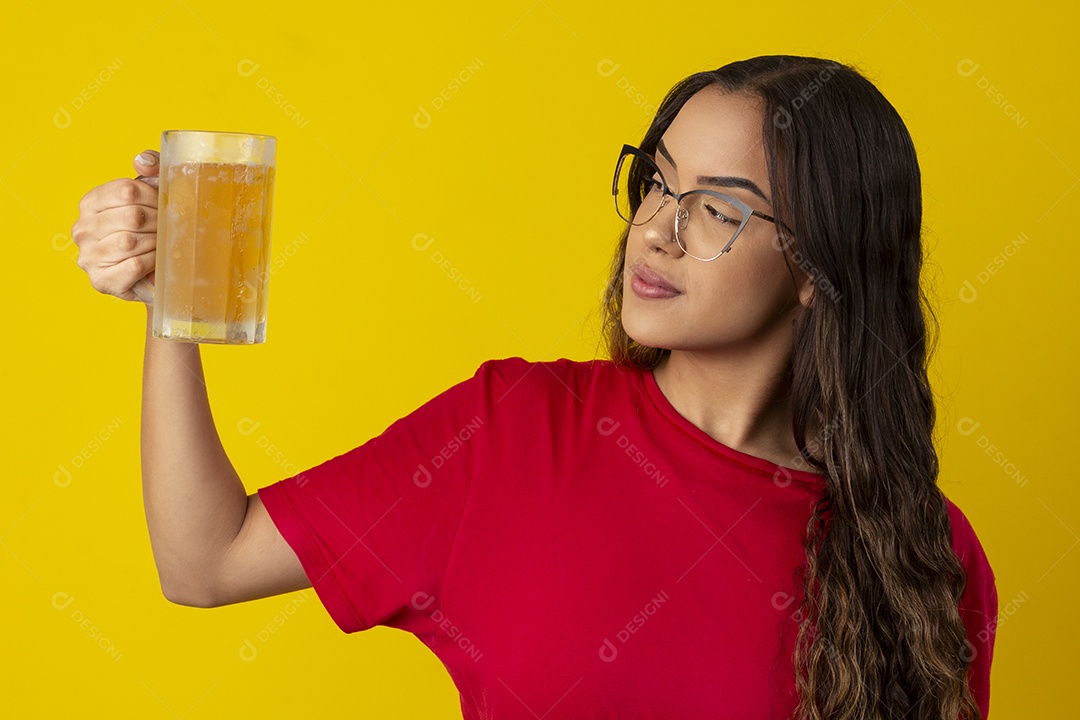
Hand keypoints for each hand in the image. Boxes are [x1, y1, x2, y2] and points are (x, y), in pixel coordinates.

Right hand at [71, 150, 159, 301]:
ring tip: (162, 245)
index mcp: (90, 203)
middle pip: (132, 216)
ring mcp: (88, 256)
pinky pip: (135, 264)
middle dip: (159, 222)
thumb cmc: (150, 230)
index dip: (155, 197)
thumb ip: (151, 169)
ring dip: (156, 243)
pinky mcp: (101, 281)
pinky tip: (156, 261)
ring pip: (130, 241)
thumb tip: (142, 161)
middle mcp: (82, 229)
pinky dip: (153, 261)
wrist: (152, 275)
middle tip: (168, 229)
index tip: (164, 206)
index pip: (127, 190)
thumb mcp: (151, 194)